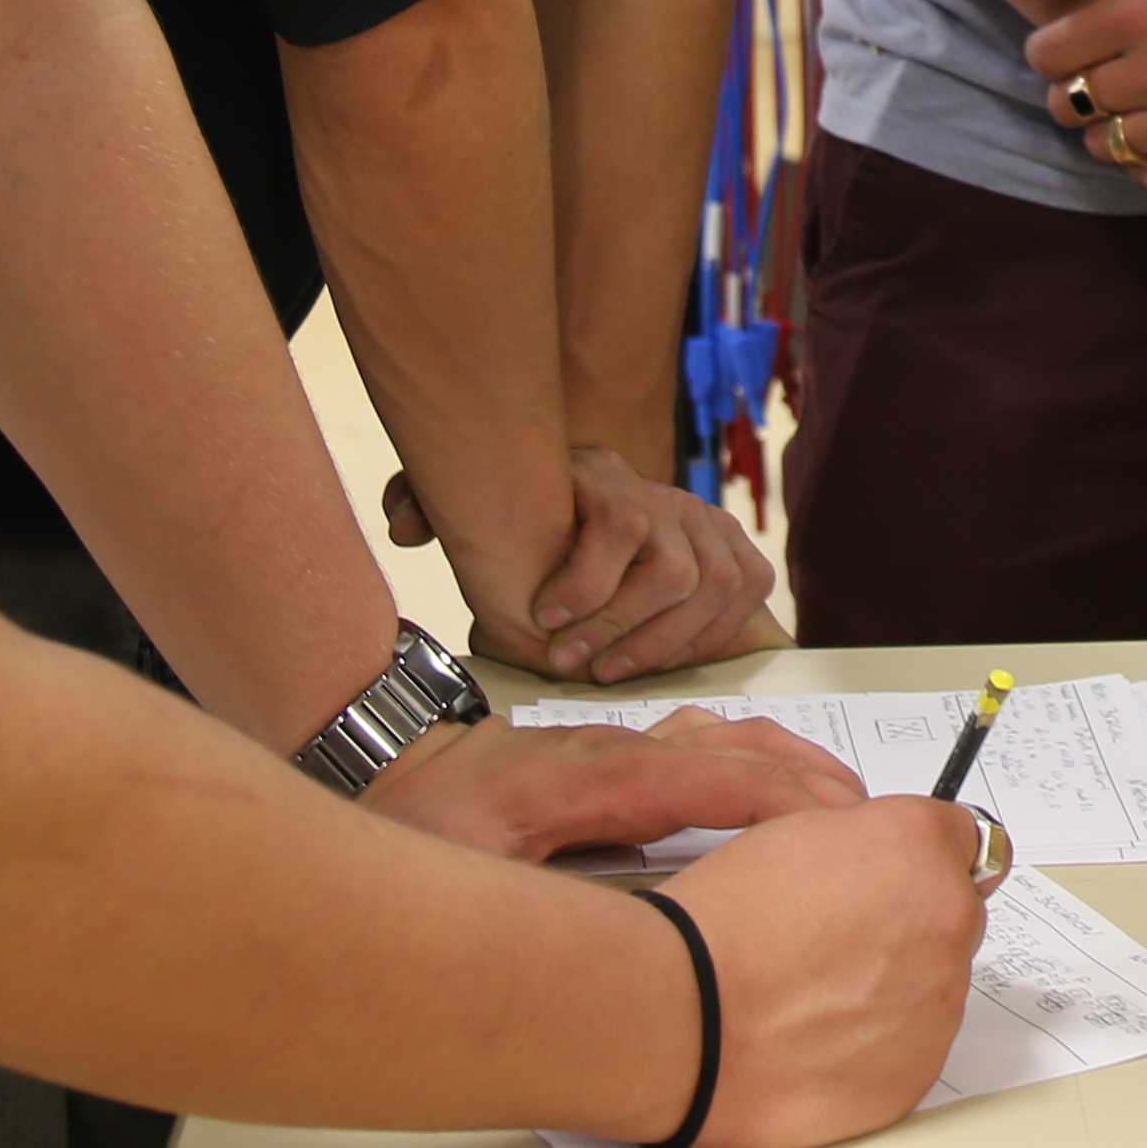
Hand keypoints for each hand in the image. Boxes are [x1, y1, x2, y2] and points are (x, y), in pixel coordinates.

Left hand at [358, 710, 860, 864]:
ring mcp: (605, 744)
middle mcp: (606, 747)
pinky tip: (758, 779)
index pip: (705, 776)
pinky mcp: (598, 756)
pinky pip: (690, 744)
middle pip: (727, 746)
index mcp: (586, 775)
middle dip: (802, 775)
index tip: (836, 823)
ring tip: (834, 797)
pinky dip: (743, 759)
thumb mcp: (465, 876)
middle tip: (864, 817)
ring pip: (715, 736)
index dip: (776, 797)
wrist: (366, 763)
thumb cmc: (405, 827)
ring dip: (780, 761)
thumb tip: (626, 933)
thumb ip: (545, 899)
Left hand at [381, 450, 777, 682]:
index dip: (587, 580)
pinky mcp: (743, 556)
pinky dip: (704, 638)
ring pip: (712, 587)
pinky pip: (742, 599)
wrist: (590, 522)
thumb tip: (403, 528)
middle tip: (568, 663)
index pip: (622, 520)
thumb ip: (425, 504)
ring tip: (606, 671)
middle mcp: (667, 496)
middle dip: (617, 627)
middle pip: (671, 568)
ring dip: (659, 642)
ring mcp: (712, 524)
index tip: (542, 621)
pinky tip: (658, 662)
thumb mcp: (470, 507)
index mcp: (603, 476)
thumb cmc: (524, 529)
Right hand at [649, 800, 992, 1147]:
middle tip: (839, 942)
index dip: (922, 860)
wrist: (689, 1016)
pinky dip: (878, 1043)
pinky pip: (912, 1047)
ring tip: (814, 994)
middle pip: (953, 914)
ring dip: (895, 986)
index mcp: (919, 846)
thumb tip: (890, 865)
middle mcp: (947, 919)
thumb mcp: (799, 833)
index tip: (902, 878)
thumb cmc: (724, 927)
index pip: (963, 840)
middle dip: (912, 923)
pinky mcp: (917, 1070)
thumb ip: (871, 843)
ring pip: (935, 984)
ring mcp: (939, 1001)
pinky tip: (818, 1035)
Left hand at [1015, 0, 1146, 193]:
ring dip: (1104, 130)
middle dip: (1071, 92)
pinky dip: (1146, 164)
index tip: (1065, 47)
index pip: (1048, 56)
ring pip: (1109, 146)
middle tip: (1091, 81)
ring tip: (1125, 110)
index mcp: (1135, 11)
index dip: (1047, 52)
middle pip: (1073, 104)